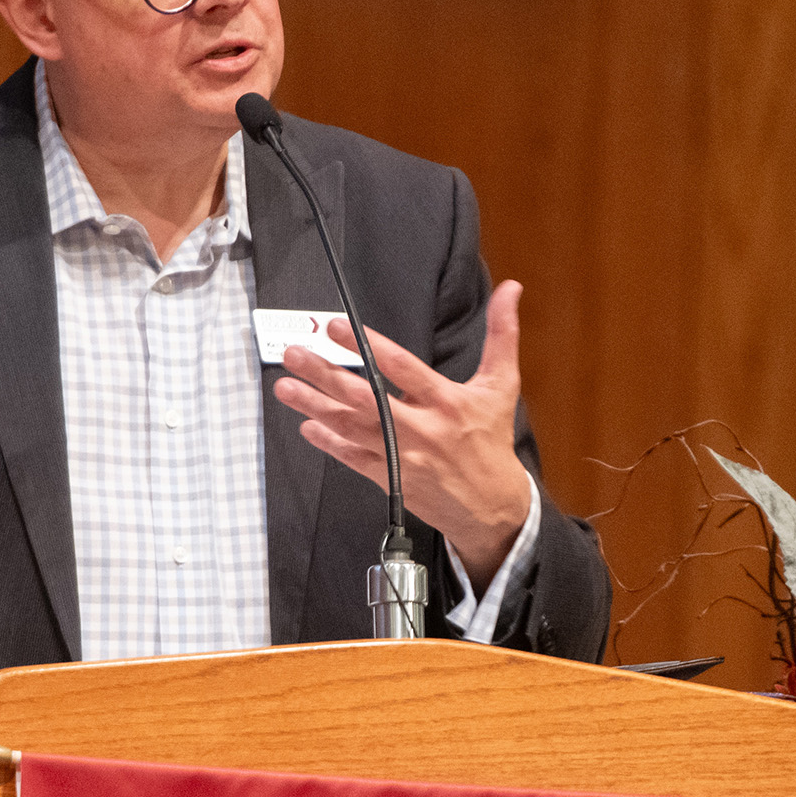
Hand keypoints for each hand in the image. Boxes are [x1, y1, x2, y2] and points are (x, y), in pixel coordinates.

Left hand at [275, 279, 534, 580]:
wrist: (491, 506)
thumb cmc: (492, 440)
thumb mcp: (501, 385)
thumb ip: (502, 334)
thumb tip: (511, 290)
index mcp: (446, 402)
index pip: (401, 368)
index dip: (368, 347)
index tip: (336, 328)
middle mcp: (420, 428)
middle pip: (365, 399)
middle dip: (325, 376)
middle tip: (295, 354)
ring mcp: (401, 455)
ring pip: (351, 427)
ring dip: (315, 406)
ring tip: (285, 387)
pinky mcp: (390, 478)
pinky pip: (352, 458)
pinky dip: (328, 442)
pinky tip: (307, 425)